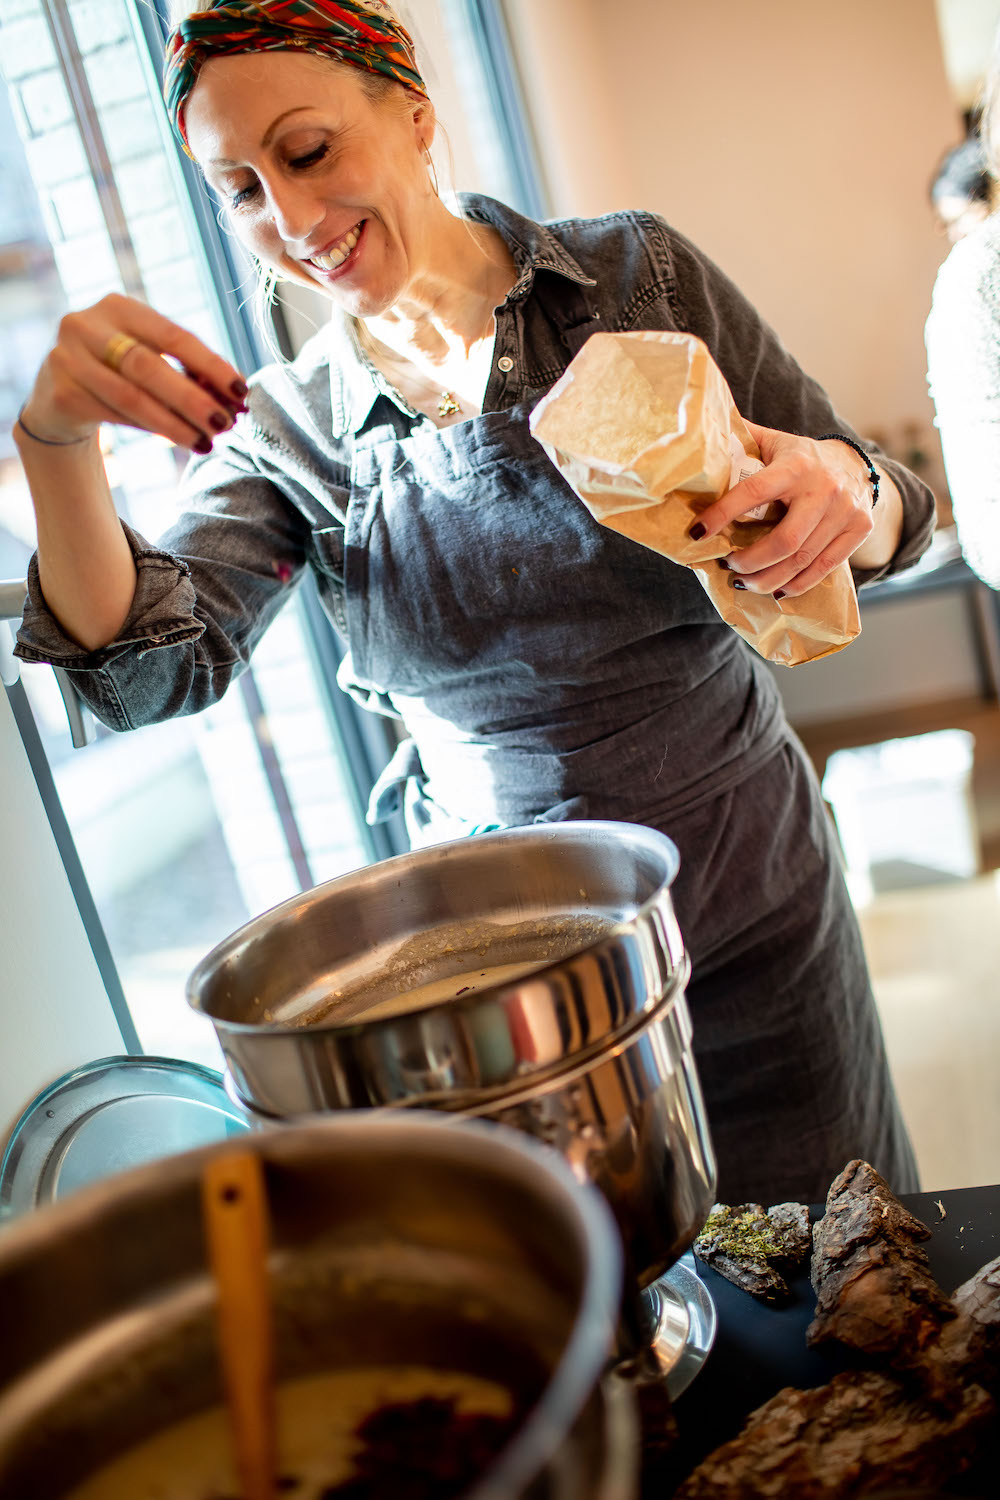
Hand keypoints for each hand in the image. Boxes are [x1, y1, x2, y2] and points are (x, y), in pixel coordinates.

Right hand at [19, 293, 247, 452]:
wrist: (59, 397)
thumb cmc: (120, 374)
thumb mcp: (150, 360)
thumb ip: (188, 371)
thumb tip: (236, 397)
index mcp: (120, 307)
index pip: (173, 335)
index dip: (210, 364)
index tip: (241, 390)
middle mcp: (87, 325)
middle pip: (149, 365)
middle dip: (192, 398)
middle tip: (225, 423)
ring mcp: (68, 357)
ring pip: (131, 396)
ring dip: (174, 423)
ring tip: (204, 442)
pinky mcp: (62, 392)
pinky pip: (114, 414)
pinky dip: (149, 428)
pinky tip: (175, 438)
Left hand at [692, 420, 876, 596]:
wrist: (855, 463)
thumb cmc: (802, 457)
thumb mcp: (774, 441)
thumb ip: (742, 439)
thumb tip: (699, 434)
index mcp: (795, 465)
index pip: (752, 492)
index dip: (721, 515)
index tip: (697, 533)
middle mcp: (824, 489)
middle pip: (784, 541)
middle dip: (750, 561)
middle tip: (729, 565)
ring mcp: (845, 511)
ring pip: (802, 560)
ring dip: (768, 579)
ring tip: (745, 583)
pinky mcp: (859, 529)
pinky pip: (825, 567)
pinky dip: (798, 585)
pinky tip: (777, 591)